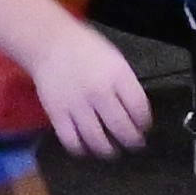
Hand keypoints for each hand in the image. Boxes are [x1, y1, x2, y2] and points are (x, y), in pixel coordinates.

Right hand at [23, 5, 154, 159]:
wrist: (50, 43)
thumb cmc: (85, 50)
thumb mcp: (114, 59)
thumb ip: (126, 85)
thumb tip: (137, 113)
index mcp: (117, 75)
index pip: (139, 108)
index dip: (145, 123)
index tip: (145, 128)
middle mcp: (99, 92)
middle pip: (122, 128)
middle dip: (132, 141)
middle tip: (134, 144)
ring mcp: (77, 105)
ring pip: (98, 140)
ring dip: (109, 150)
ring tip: (113, 151)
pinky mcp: (57, 114)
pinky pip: (72, 141)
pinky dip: (82, 149)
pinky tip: (87, 148)